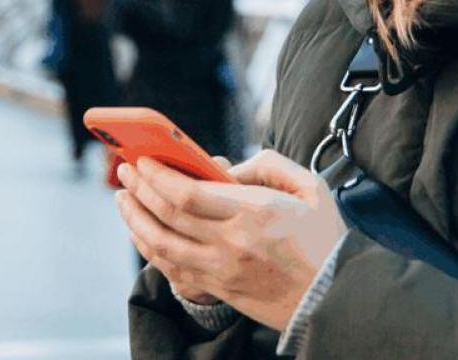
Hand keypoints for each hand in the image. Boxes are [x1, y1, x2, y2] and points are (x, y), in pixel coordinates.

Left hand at [114, 149, 344, 330]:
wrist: (334, 297)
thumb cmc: (324, 240)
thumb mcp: (309, 187)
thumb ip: (268, 165)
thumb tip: (226, 168)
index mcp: (253, 212)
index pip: (186, 193)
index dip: (157, 175)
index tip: (142, 160)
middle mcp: (231, 243)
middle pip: (167, 215)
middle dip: (139, 189)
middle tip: (125, 172)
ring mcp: (221, 271)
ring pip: (161, 245)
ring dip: (135, 219)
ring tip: (124, 200)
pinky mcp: (219, 290)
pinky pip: (171, 269)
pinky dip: (149, 249)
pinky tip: (140, 233)